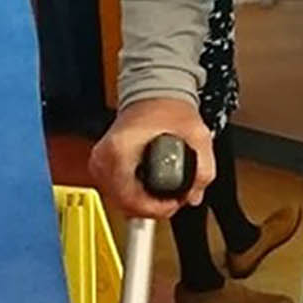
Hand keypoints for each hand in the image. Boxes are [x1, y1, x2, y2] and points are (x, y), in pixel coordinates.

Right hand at [88, 98, 214, 218]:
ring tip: (163, 197)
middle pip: (124, 203)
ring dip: (142, 204)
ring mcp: (100, 162)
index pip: (131, 199)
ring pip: (118, 201)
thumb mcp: (196, 136)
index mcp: (119, 150)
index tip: (174, 202)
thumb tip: (194, 195)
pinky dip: (133, 196)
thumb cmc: (167, 109)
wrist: (154, 93)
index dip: (157, 208)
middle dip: (151, 208)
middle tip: (172, 201)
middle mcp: (104, 158)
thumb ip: (203, 169)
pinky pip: (116, 191)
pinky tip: (150, 191)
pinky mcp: (102, 164)